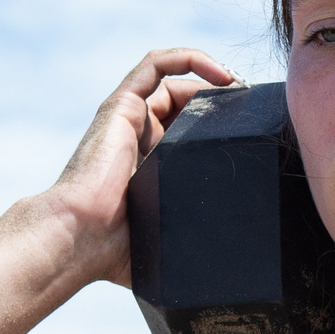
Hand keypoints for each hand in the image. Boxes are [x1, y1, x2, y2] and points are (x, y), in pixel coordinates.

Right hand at [45, 48, 239, 286]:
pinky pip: (156, 65)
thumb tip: (234, 274)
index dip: (221, 128)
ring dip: (211, 82)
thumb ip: (192, 241)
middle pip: (187, 107)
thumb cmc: (117, 251)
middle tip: (253, 116)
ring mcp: (128, 120)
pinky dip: (189, 59)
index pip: (189, 134)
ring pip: (174, 83)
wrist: (81, 239)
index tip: (253, 136)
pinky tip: (223, 75)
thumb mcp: (170, 240)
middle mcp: (138, 139)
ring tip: (242, 94)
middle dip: (222, 107)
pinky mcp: (121, 105)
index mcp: (151, 168)